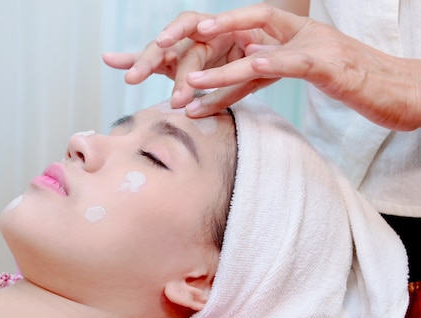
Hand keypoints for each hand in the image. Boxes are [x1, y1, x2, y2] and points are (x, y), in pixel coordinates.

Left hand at [104, 3, 420, 130]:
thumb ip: (229, 89)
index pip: (198, 40)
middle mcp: (268, 33)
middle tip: (137, 72)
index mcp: (252, 38)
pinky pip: (284, 63)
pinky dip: (261, 67)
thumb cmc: (324, 80)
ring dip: (211, 65)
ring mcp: (295, 41)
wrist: (379, 84)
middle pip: (211, 35)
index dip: (159, 49)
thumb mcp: (268, 84)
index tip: (118, 63)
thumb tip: (194, 105)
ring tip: (183, 83)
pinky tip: (245, 73)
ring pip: (244, 47)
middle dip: (170, 51)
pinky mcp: (320, 59)